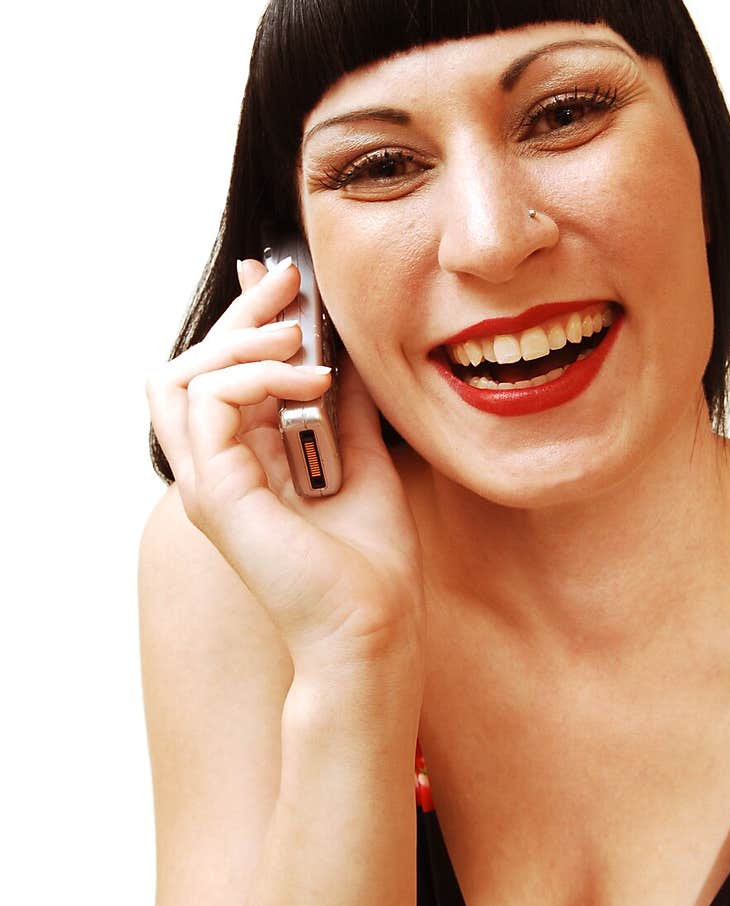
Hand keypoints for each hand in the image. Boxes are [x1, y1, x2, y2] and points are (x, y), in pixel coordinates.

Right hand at [146, 257, 425, 682]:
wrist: (374, 628)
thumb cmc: (371, 562)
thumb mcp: (364, 459)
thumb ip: (348, 408)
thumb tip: (350, 351)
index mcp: (245, 463)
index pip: (221, 376)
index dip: (245, 320)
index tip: (284, 278)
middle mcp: (216, 470)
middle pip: (191, 366)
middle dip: (240, 313)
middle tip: (287, 279)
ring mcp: (208, 482)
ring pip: (181, 376)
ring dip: (241, 341)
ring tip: (299, 338)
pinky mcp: (215, 491)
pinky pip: (208, 400)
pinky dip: (255, 374)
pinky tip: (310, 379)